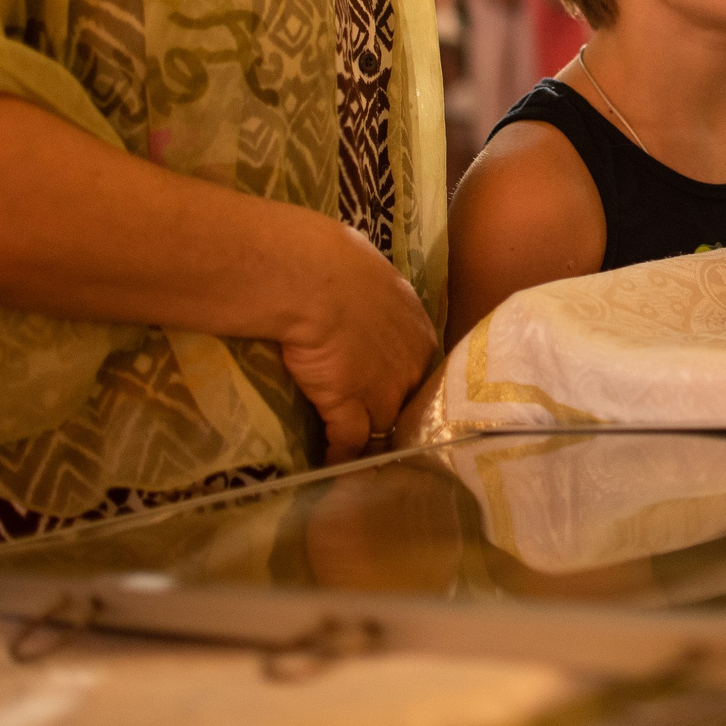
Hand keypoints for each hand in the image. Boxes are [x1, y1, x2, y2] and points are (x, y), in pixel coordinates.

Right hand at [277, 218, 437, 459]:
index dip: (401, 378)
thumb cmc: (333, 260)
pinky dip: (340, 456)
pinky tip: (330, 465)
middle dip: (394, 413)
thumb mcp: (367, 271)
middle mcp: (411, 364)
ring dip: (372, 441)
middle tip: (375, 427)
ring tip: (358, 455)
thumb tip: (356, 285)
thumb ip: (371, 293)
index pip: (417, 365)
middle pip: (408, 400)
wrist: (307, 277)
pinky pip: (350, 443)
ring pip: (385, 427)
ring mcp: (384, 390)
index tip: (385, 385)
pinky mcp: (350, 408)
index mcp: (417, 327)